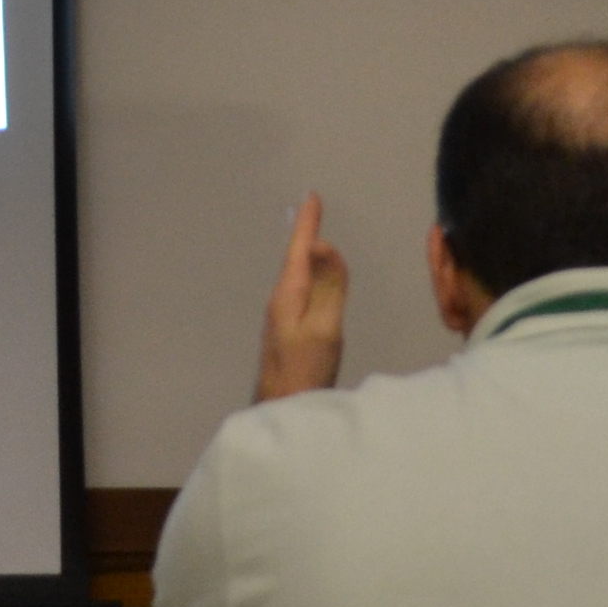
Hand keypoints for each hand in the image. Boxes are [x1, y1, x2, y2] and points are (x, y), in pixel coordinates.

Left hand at [254, 193, 347, 400]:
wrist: (280, 409)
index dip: (307, 224)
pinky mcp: (286, 333)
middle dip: (305, 234)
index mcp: (288, 294)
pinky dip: (307, 276)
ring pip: (296, 277)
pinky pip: (298, 293)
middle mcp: (280, 301)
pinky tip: (310, 282)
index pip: (299, 250)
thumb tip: (322, 244)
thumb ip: (328, 286)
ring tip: (313, 239)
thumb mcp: (324, 326)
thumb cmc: (305, 370)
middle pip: (295, 260)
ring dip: (305, 255)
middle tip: (313, 210)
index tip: (311, 197)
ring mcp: (280, 318)